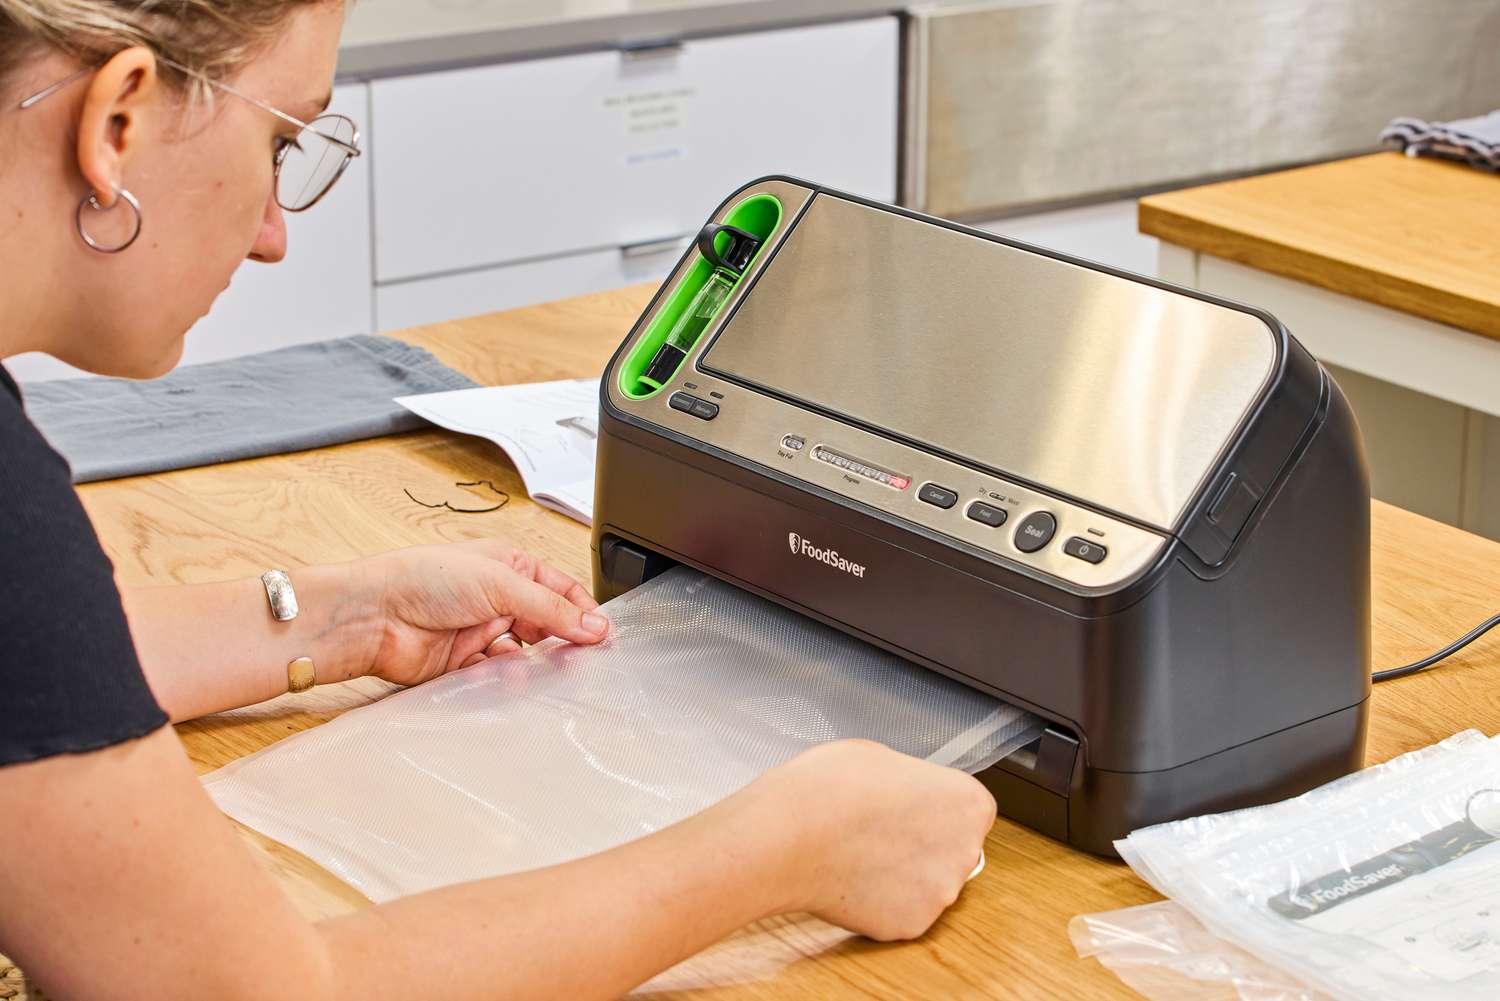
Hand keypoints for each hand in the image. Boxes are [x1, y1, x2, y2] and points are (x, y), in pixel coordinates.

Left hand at [347, 538, 608, 686]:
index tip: (602, 636)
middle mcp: (497, 598)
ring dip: (532, 664)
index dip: (583, 612)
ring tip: (541, 672)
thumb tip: (592, 625)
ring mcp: (480, 631)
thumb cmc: (423, 578)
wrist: (372, 616)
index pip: (561, 590)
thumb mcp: (502, 583)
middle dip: (562, 641)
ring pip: (523, 655)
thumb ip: (551, 608)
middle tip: (580, 660)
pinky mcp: (464, 663)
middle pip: (546, 625)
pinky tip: (506, 679)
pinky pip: (496, 676)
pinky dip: (505, 680)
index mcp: (510, 566)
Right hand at [744, 740, 995, 940]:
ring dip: (902, 874)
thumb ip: (911, 780)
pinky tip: (852, 879)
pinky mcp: (910, 926)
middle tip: (879, 830)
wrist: (787, 837)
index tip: (908, 806)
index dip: (934, 807)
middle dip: (922, 843)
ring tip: (859, 853)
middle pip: (951, 849)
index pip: (968, 809)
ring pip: (926, 883)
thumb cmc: (827, 789)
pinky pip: (901, 911)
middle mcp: (966, 852)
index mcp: (967, 803)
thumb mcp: (879, 756)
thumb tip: (907, 794)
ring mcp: (940, 894)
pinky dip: (881, 902)